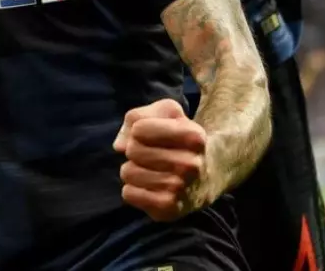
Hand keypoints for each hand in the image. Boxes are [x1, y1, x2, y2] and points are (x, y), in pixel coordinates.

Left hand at [113, 98, 209, 221]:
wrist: (205, 178)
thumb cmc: (178, 140)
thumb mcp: (167, 114)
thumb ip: (137, 117)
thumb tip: (119, 146)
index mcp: (193, 136)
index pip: (139, 128)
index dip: (140, 130)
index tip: (154, 136)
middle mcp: (190, 164)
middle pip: (132, 150)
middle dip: (136, 150)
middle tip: (152, 155)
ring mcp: (180, 189)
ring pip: (127, 172)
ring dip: (134, 170)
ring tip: (152, 171)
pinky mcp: (168, 209)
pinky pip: (128, 194)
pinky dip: (133, 189)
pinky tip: (150, 187)